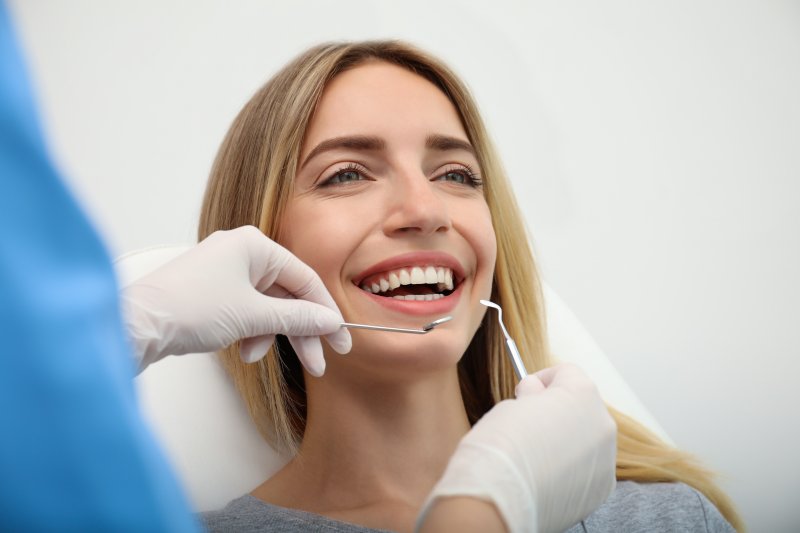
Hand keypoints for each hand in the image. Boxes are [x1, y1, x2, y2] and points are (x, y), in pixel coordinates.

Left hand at [122, 225, 350, 375]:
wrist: (137, 325)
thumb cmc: (192, 309)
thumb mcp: (253, 316)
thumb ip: (297, 318)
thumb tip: (329, 322)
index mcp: (254, 245)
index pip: (304, 279)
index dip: (325, 313)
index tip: (340, 341)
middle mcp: (241, 252)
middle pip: (287, 295)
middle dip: (301, 332)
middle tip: (319, 363)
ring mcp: (224, 271)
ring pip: (266, 306)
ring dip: (270, 336)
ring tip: (258, 359)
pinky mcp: (212, 291)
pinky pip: (246, 311)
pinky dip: (249, 332)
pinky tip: (243, 351)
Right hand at [419, 363, 616, 532]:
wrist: (499, 499)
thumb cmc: (500, 448)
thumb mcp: (511, 404)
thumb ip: (533, 396)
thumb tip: (538, 397)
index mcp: (581, 394)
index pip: (567, 372)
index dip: (542, 379)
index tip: (526, 393)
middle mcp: (602, 423)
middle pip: (582, 405)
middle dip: (558, 411)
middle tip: (527, 424)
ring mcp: (606, 458)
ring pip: (587, 437)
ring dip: (566, 439)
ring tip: (534, 454)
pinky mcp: (602, 488)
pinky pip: (588, 467)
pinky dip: (570, 467)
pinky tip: (544, 474)